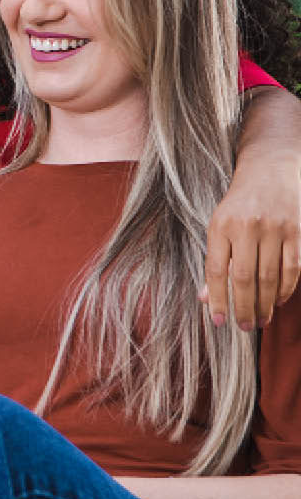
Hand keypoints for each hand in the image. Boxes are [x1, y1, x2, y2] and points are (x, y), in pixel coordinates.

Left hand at [203, 154, 300, 330]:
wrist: (270, 171)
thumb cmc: (239, 205)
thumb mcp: (218, 226)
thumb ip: (214, 260)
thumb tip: (206, 298)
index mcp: (220, 226)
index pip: (215, 270)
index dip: (217, 299)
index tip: (218, 321)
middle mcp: (246, 226)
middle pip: (244, 278)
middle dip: (243, 308)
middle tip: (243, 327)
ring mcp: (274, 228)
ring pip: (269, 277)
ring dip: (264, 304)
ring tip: (259, 321)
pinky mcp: (297, 231)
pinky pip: (292, 269)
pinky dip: (285, 290)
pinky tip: (276, 302)